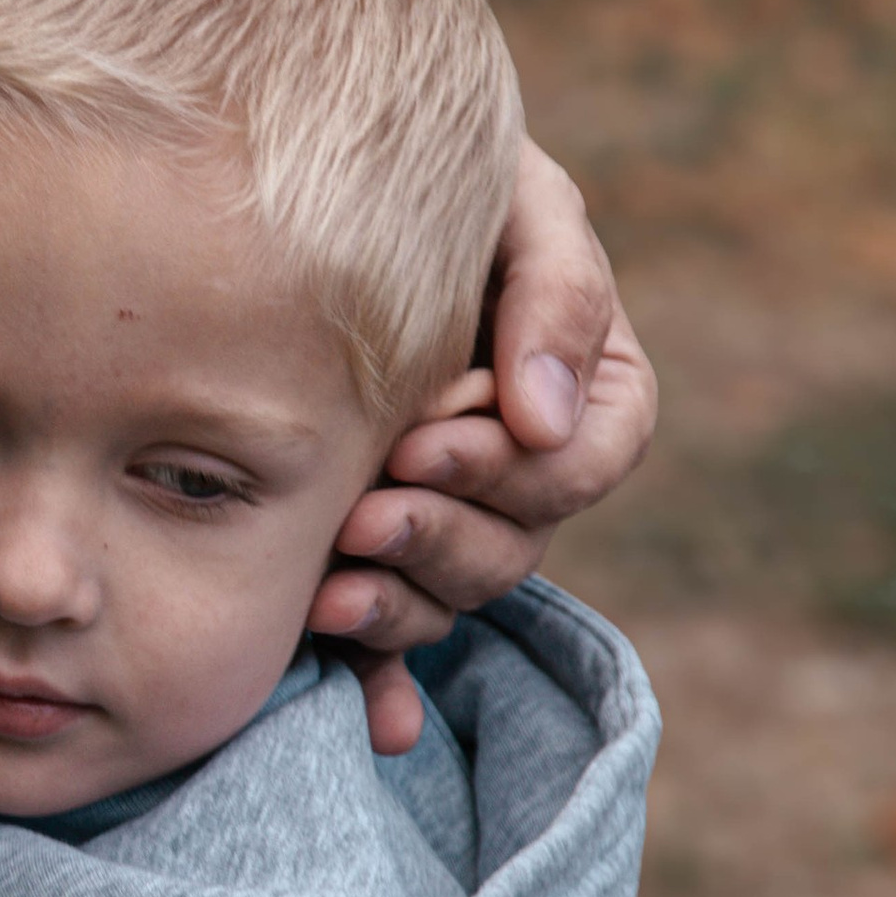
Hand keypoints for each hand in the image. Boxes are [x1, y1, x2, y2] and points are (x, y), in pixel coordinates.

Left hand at [310, 141, 656, 754]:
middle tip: (364, 517)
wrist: (309, 181)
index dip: (516, 470)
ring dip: (402, 603)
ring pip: (456, 593)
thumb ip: (556, 289)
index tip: (424, 442)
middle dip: (442, 536)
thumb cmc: (428, 171)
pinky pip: (397, 638)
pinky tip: (381, 725)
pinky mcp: (377, 552)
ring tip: (327, 589)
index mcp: (583, 384)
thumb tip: (544, 419)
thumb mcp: (514, 197)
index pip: (586, 457)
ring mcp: (452, 514)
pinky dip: (391, 683)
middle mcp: (525, 463)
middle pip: (518, 541)